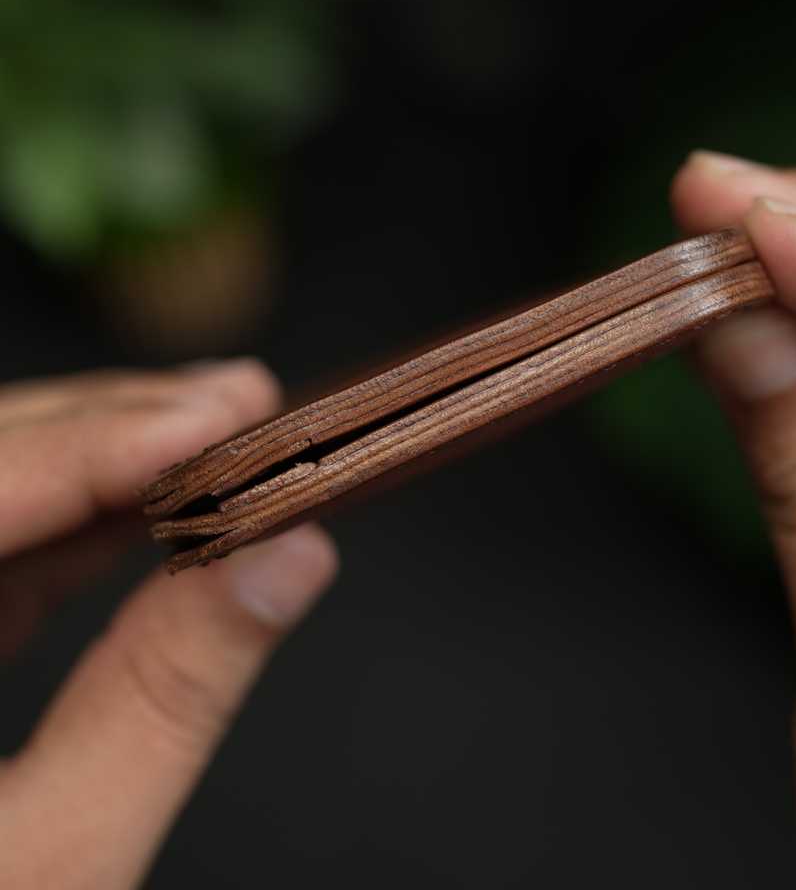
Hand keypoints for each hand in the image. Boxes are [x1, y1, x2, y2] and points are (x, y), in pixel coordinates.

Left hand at [0, 359, 337, 888]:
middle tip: (239, 403)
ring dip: (105, 461)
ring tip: (219, 435)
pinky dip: (81, 526)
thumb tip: (287, 562)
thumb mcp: (55, 862)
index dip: (97, 446)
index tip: (223, 414)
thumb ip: (170, 695)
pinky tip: (164, 509)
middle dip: (108, 427)